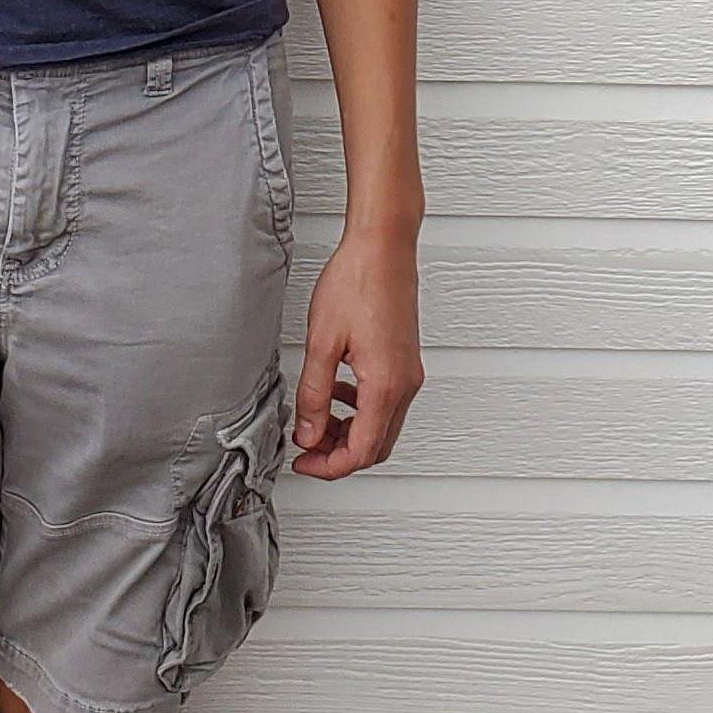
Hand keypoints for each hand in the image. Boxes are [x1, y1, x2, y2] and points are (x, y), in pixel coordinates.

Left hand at [290, 225, 422, 479]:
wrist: (383, 245)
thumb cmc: (357, 281)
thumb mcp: (321, 343)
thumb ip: (314, 395)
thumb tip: (308, 434)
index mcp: (385, 385)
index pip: (360, 452)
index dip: (328, 466)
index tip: (303, 462)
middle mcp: (405, 383)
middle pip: (376, 446)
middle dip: (339, 455)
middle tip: (307, 446)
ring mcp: (409, 372)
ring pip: (382, 426)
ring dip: (350, 432)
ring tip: (316, 419)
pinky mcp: (406, 359)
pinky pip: (387, 402)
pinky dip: (361, 410)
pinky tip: (337, 391)